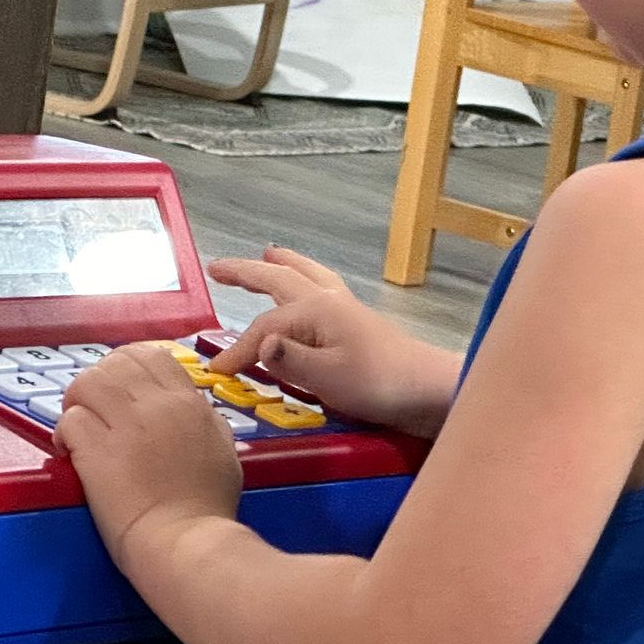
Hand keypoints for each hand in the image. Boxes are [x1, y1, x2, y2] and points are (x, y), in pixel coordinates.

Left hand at [56, 343, 243, 565]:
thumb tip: (192, 409)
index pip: (152, 355)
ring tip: (78, 425)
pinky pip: (69, 420)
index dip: (127, 364)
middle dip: (100, 379)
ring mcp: (125, 427)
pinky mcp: (95, 452)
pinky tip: (67, 451)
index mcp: (188, 402)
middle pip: (116, 362)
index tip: (119, 385)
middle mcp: (156, 405)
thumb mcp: (224, 449)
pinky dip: (63, 433)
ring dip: (77, 400)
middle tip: (94, 407)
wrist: (185, 539)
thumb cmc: (207, 505)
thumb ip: (206, 421)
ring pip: (88, 382)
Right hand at [207, 248, 461, 438]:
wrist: (428, 389)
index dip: (239, 350)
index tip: (218, 373)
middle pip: (281, 279)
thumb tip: (261, 343)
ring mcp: (346, 307)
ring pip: (306, 275)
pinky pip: (322, 287)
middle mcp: (329, 300)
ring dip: (282, 265)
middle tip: (216, 267)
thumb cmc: (379, 383)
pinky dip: (305, 278)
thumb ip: (290, 361)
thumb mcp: (328, 378)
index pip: (265, 328)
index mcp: (317, 310)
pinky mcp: (357, 321)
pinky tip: (307, 286)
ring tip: (266, 254)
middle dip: (247, 272)